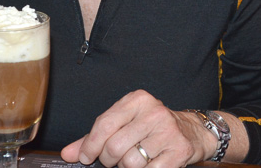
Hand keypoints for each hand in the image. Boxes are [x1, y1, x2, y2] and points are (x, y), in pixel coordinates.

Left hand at [60, 90, 214, 167]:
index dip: (90, 145)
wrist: (192, 132)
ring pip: (130, 162)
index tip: (86, 157)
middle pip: (114, 147)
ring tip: (137, 159)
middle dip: (109, 160)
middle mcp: (153, 112)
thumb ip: (95, 137)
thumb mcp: (125, 123)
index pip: (104, 124)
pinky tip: (150, 164)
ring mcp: (167, 131)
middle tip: (115, 160)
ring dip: (128, 167)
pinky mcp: (178, 150)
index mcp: (137, 100)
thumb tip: (69, 154)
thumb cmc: (152, 128)